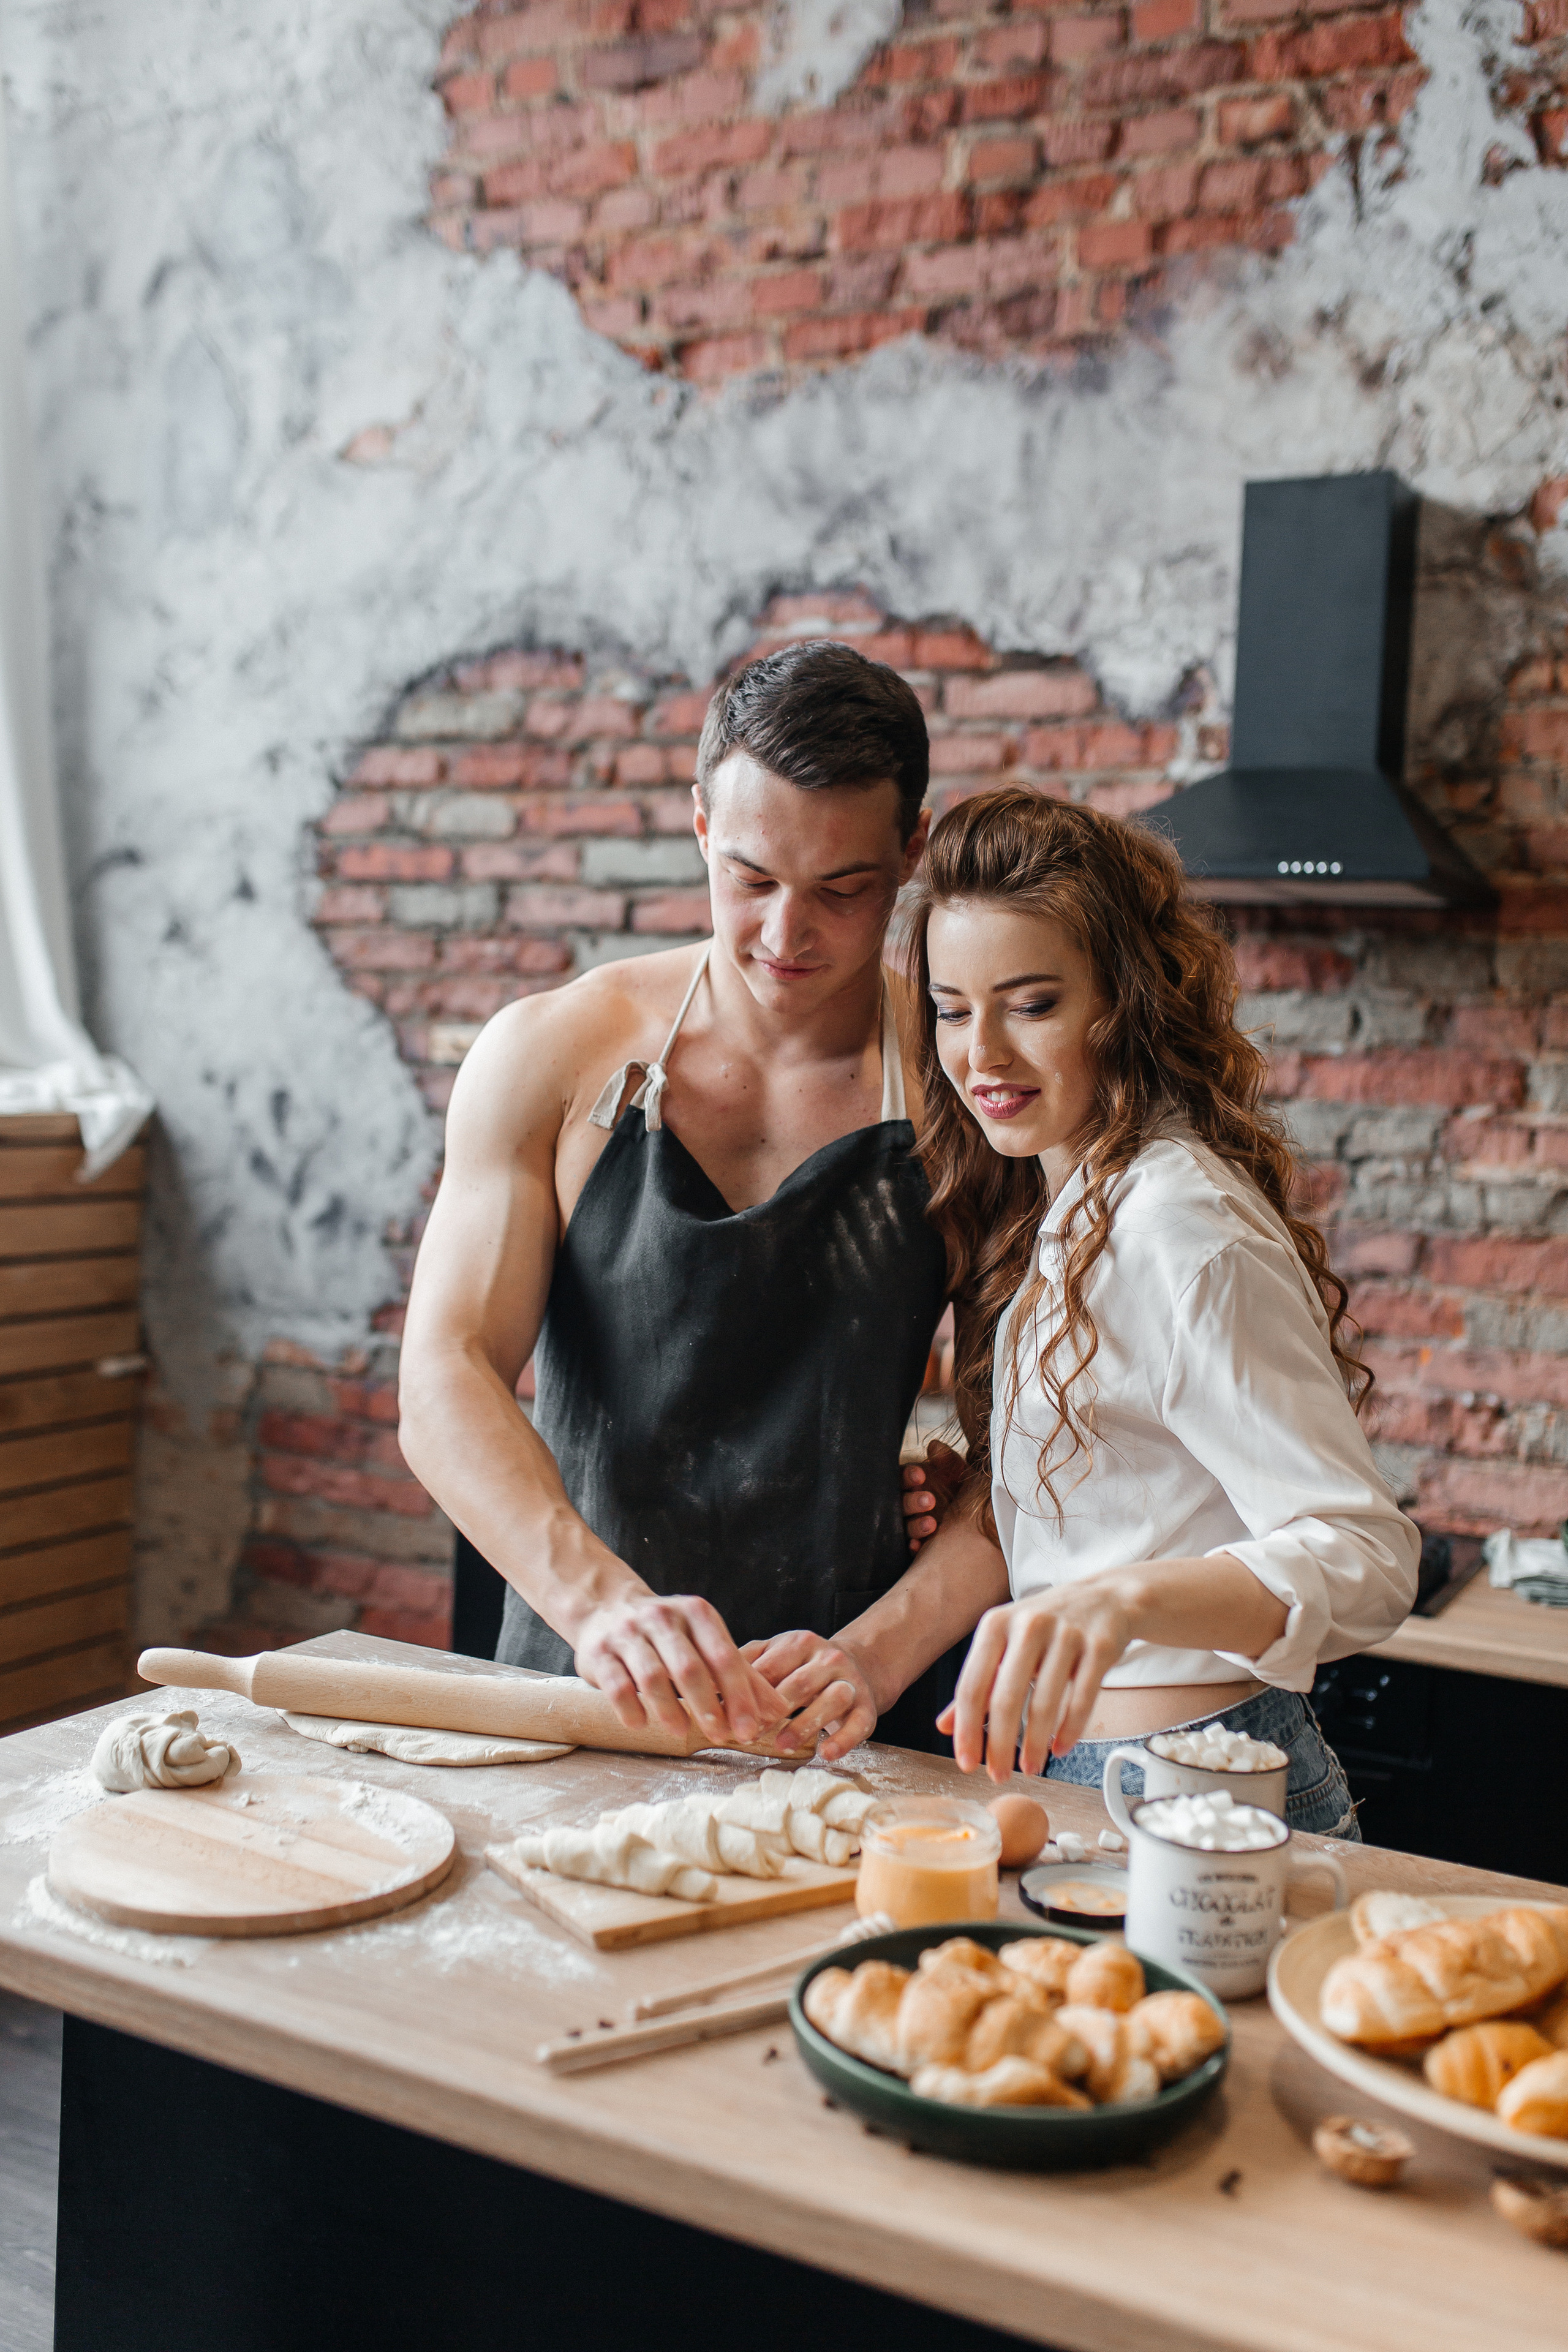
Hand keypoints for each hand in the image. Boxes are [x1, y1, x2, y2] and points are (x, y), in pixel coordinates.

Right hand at [573, 1592, 789, 1748]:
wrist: (606, 1608)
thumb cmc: (668, 1633)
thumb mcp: (706, 1642)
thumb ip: (742, 1675)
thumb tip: (778, 1711)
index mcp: (696, 1613)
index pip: (724, 1657)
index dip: (740, 1696)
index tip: (749, 1729)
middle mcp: (662, 1618)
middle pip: (690, 1668)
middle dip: (709, 1707)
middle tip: (721, 1737)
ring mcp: (628, 1633)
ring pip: (653, 1677)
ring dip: (671, 1710)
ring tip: (682, 1731)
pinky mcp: (599, 1652)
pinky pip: (617, 1685)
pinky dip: (631, 1708)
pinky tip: (642, 1723)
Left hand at [740, 1629, 880, 1764]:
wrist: (860, 1664)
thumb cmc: (806, 1665)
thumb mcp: (778, 1653)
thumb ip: (748, 1661)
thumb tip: (707, 1680)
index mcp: (800, 1643)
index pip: (771, 1665)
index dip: (748, 1691)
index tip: (727, 1714)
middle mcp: (828, 1659)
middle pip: (800, 1683)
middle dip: (773, 1710)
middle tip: (749, 1733)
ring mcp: (850, 1682)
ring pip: (832, 1700)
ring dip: (805, 1724)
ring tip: (781, 1745)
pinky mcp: (867, 1707)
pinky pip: (858, 1723)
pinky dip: (843, 1739)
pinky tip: (825, 1753)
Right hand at [901, 1439, 966, 1552]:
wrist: (975, 1520)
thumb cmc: (959, 1491)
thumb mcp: (958, 1474)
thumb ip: (947, 1460)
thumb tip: (935, 1446)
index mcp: (912, 1485)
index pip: (902, 1478)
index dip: (907, 1476)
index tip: (920, 1475)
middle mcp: (907, 1504)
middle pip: (900, 1503)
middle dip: (912, 1502)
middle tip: (929, 1500)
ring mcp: (910, 1525)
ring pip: (904, 1526)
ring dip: (914, 1525)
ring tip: (931, 1524)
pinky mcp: (916, 1544)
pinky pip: (909, 1547)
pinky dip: (913, 1546)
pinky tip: (918, 1546)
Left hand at [937, 1582, 1131, 1779]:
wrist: (1108, 1597)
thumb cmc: (1048, 1625)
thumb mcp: (1007, 1642)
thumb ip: (978, 1681)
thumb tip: (944, 1725)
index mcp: (996, 1624)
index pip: (971, 1686)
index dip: (967, 1730)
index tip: (966, 1763)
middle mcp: (1029, 1625)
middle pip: (1004, 1699)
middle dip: (999, 1746)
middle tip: (998, 1775)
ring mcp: (1067, 1634)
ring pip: (1044, 1703)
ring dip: (1034, 1745)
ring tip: (1030, 1767)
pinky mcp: (1100, 1646)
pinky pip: (1082, 1699)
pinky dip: (1069, 1731)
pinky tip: (1060, 1748)